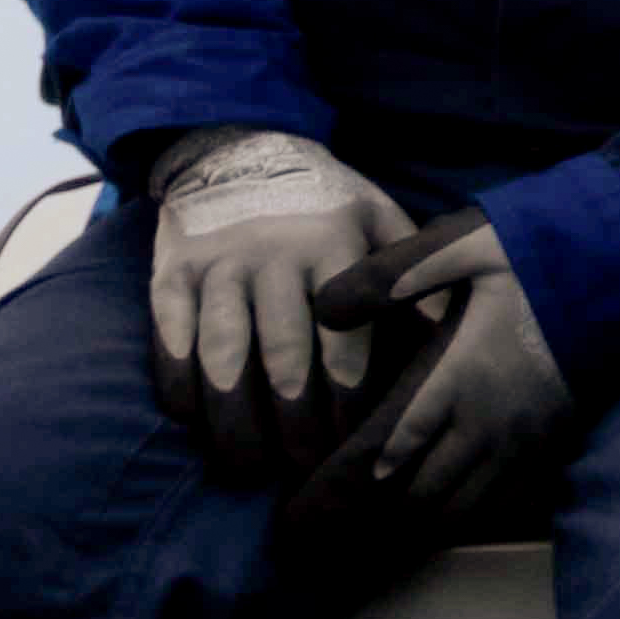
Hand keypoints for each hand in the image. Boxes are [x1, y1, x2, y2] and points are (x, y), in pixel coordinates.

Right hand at [138, 128, 404, 465]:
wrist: (240, 148)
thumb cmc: (325, 202)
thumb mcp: (379, 218)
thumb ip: (409, 275)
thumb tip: (450, 335)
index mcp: (333, 246)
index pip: (344, 336)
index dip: (347, 396)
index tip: (351, 442)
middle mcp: (273, 256)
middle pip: (283, 354)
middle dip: (293, 420)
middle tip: (302, 470)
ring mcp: (218, 264)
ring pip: (223, 350)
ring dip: (232, 414)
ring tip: (243, 466)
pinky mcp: (172, 270)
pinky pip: (169, 330)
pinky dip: (175, 374)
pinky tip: (186, 416)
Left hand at [349, 218, 574, 513]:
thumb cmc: (543, 255)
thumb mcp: (465, 246)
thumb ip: (394, 276)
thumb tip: (325, 308)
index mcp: (462, 375)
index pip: (400, 441)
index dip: (364, 472)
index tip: (333, 491)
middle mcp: (491, 419)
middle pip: (428, 487)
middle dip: (385, 510)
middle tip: (346, 525)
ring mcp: (525, 436)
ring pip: (467, 503)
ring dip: (426, 520)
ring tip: (389, 536)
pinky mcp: (553, 439)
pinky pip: (505, 496)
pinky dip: (470, 512)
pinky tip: (449, 515)